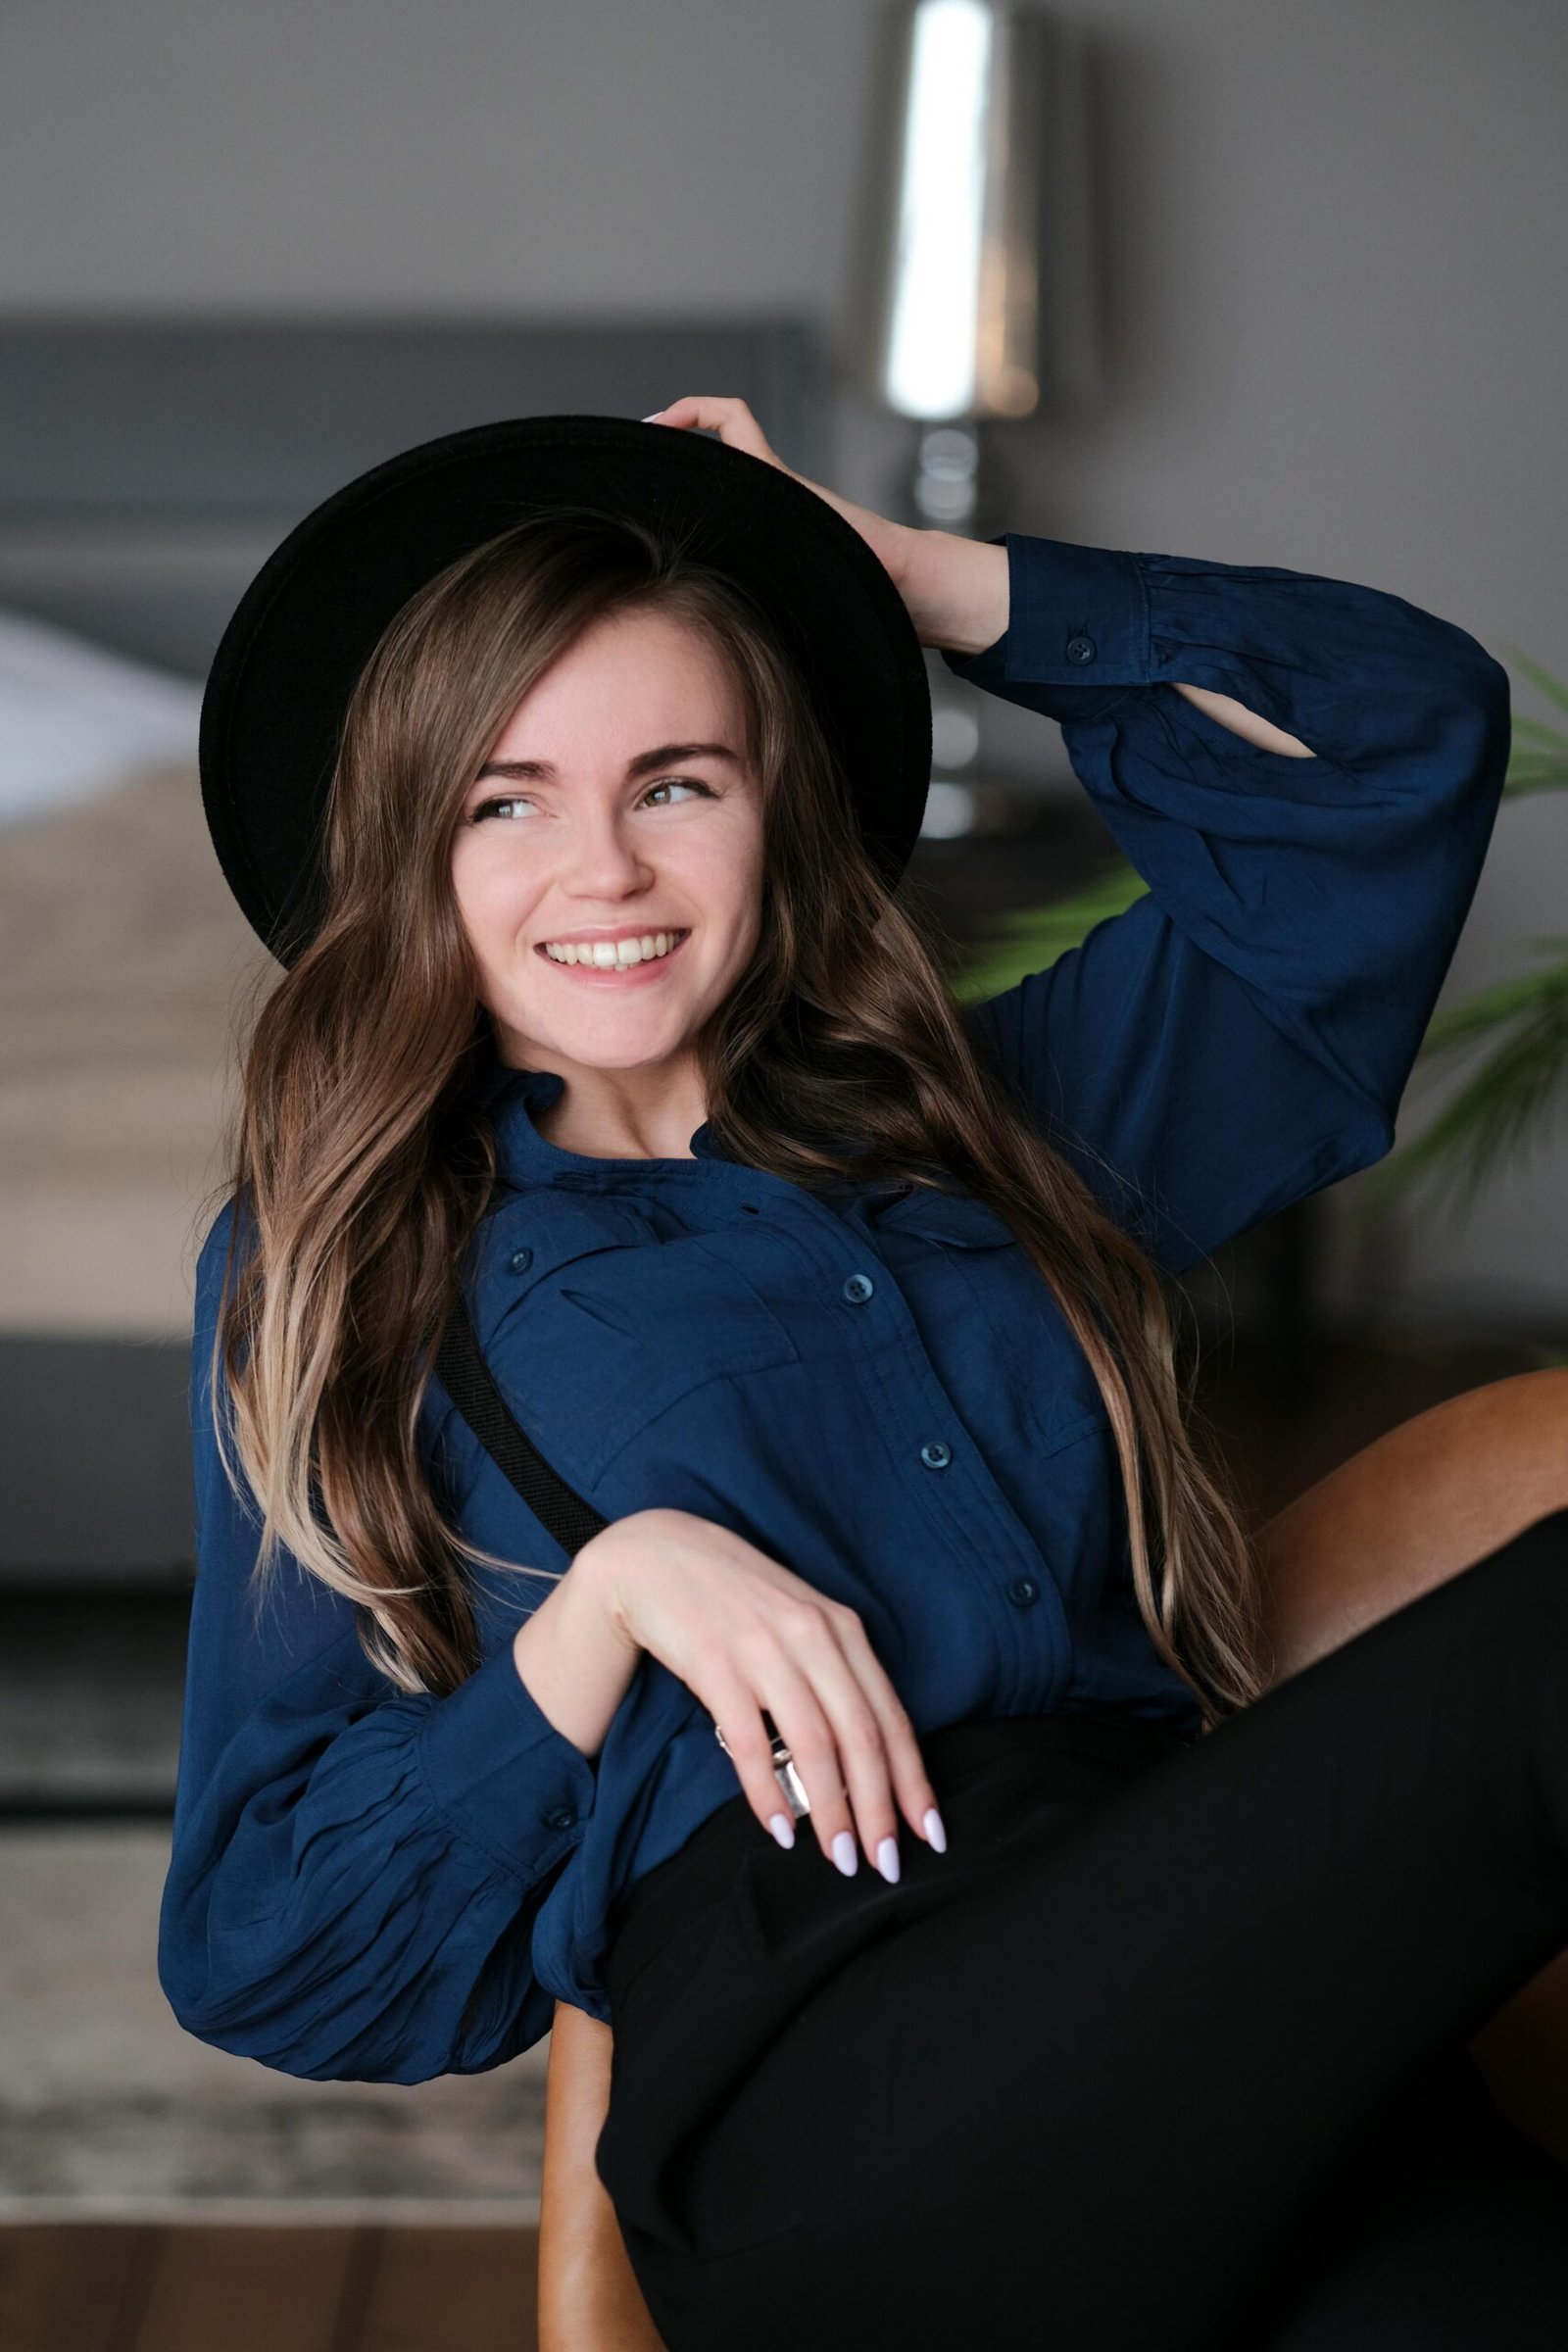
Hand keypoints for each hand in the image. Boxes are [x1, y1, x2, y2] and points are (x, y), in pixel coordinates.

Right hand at [580, 1505, 945, 1878]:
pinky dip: (768, 1792)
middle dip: (879, 1809)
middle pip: (861, 1736)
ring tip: (839, 1859)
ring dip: (832, 1810)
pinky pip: (751, 1741)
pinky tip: (779, 1828)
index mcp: (841, 1629)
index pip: (890, 1716)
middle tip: (885, 1864)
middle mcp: (812, 1635)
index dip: (913, 1779)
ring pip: (815, 1743)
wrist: (656, 1555)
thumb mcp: (797, 1623)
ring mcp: (764, 1648)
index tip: (929, 1831)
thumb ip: (831, 1676)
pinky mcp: (716, 1663)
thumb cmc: (734, 1598)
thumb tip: (859, 1762)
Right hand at [642, 394, 923, 617]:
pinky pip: (729, 525)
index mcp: (776, 480)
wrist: (910, 590)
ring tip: (647, 517)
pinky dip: (704, 528)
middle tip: (637, 477)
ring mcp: (771, 519)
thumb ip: (812, 523)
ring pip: (716, 491)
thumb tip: (789, 519)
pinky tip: (684, 565)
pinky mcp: (777, 545)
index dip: (692, 410)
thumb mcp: (841, 537)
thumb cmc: (882, 567)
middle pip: (710, 453)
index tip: (657, 427)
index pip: (731, 418)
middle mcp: (769, 495)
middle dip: (671, 454)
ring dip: (683, 493)